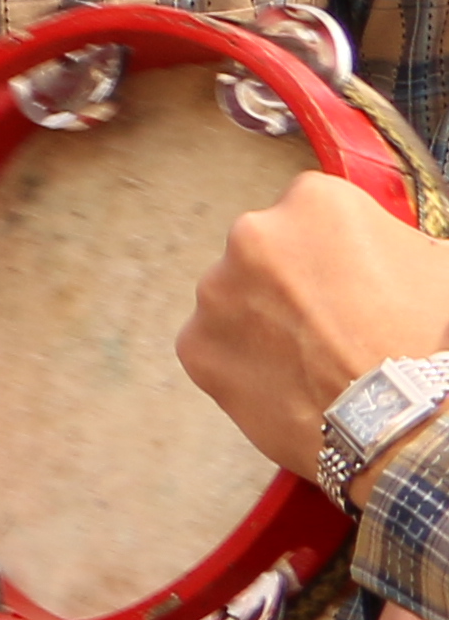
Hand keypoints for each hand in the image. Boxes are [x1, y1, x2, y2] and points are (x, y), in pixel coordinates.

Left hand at [183, 170, 448, 474]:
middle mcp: (253, 234)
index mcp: (315, 200)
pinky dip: (242, 364)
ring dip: (262, 321)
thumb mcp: (433, 262)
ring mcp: (216, 292)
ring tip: (313, 358)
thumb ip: (388, 243)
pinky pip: (215, 348)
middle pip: (266, 253)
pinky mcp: (194, 346)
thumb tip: (380, 249)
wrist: (407, 419)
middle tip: (332, 321)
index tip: (352, 277)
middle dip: (291, 282)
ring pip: (235, 300)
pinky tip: (287, 383)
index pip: (312, 212)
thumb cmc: (429, 338)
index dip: (336, 250)